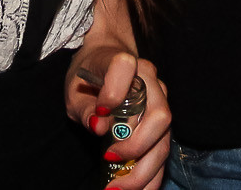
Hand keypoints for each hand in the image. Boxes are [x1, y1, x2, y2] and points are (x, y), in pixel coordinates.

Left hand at [65, 44, 171, 188]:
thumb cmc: (89, 75)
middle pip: (159, 116)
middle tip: (109, 157)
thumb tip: (99, 126)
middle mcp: (151, 82)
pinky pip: (162, 154)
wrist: (105, 62)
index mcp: (124, 63)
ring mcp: (161, 104)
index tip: (100, 112)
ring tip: (118, 189)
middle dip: (136, 146)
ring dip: (143, 171)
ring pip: (164, 141)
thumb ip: (86, 107)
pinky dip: (150, 177)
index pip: (125, 68)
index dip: (114, 91)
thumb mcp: (76, 90)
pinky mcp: (161, 126)